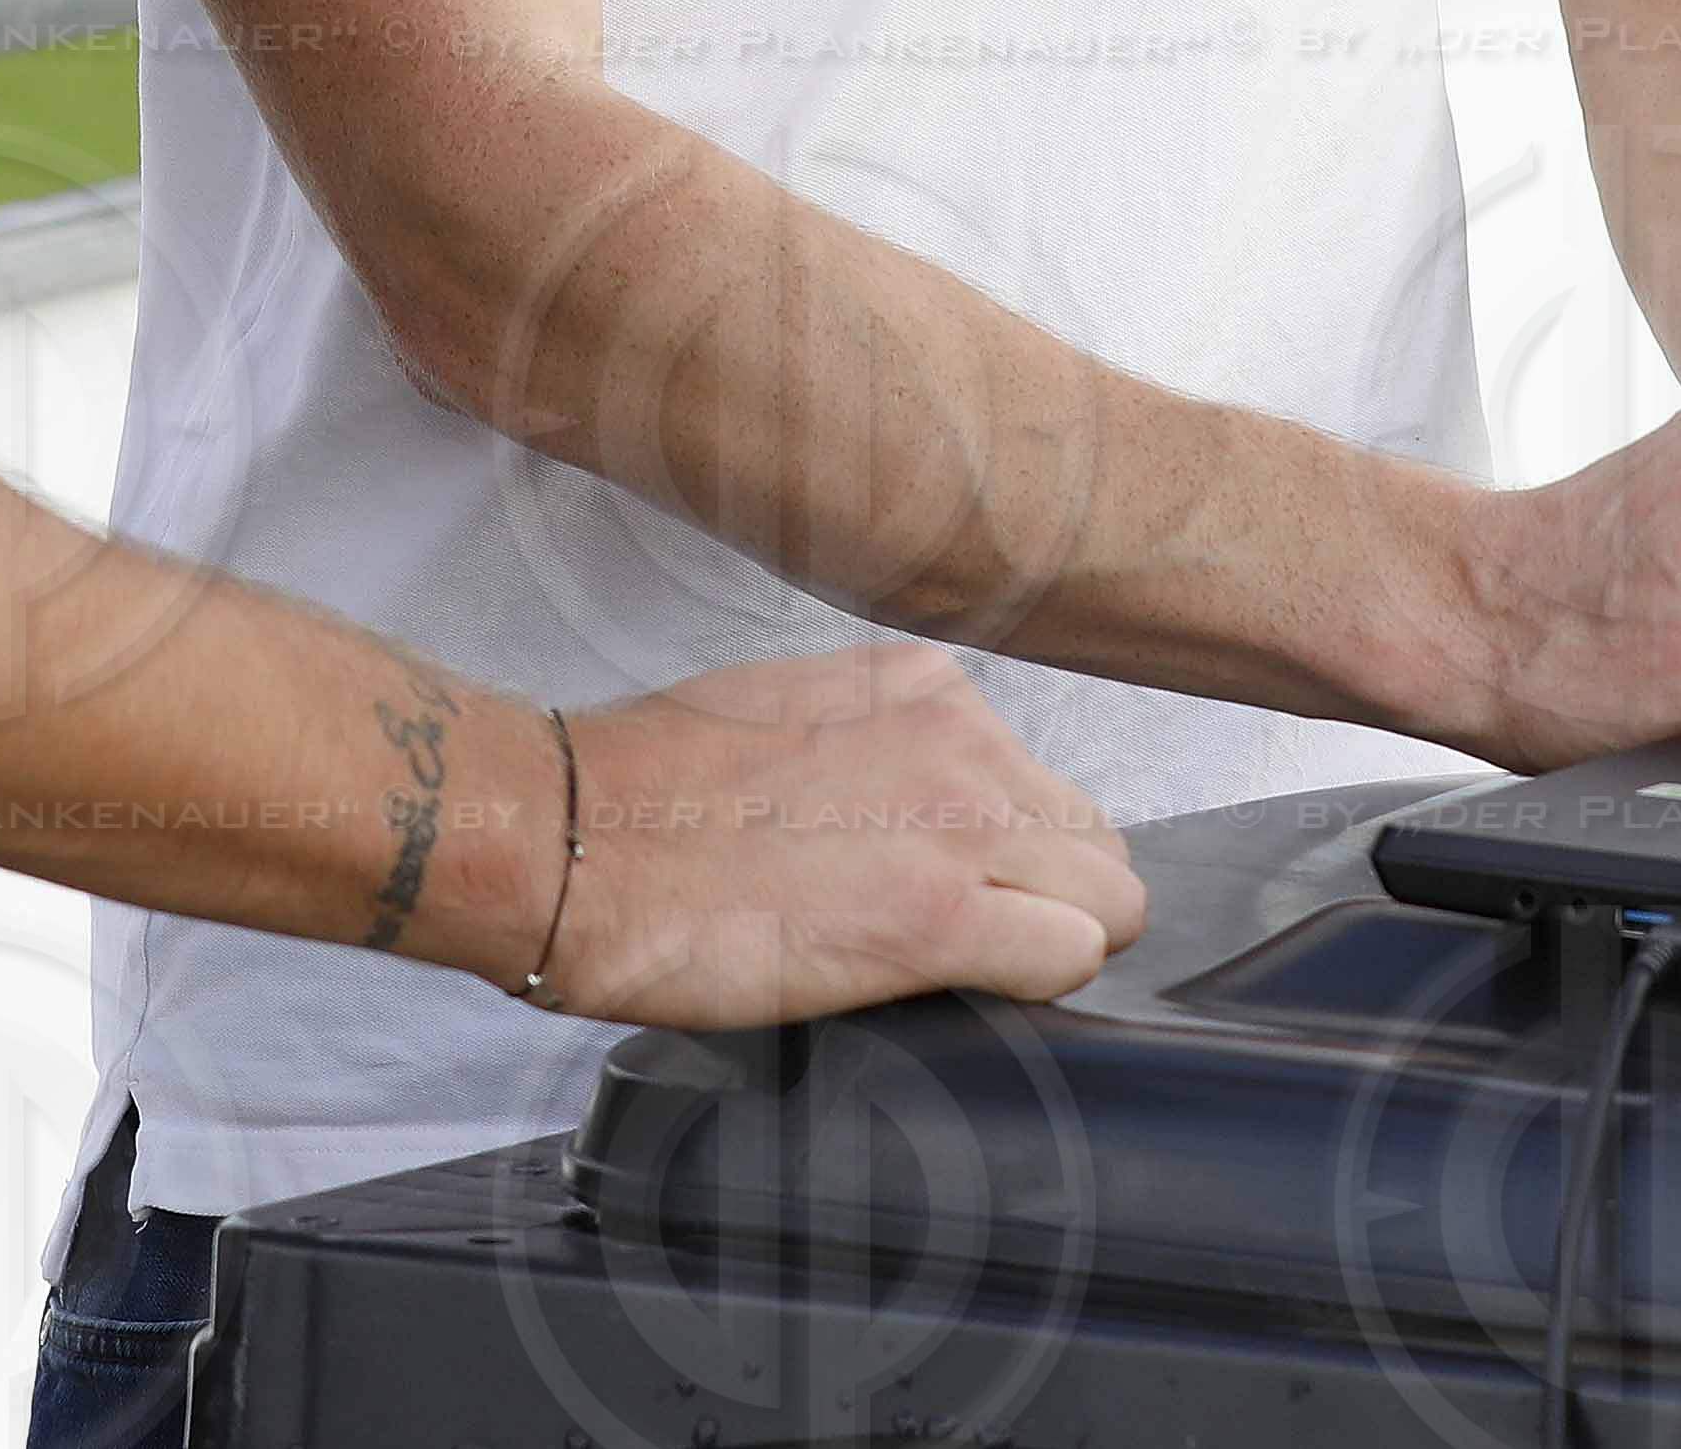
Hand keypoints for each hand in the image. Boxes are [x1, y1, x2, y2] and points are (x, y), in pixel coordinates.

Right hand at [536, 642, 1147, 1029]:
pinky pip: (1070, 955)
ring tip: (964, 975)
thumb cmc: (647, 793)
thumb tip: (913, 823)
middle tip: (974, 946)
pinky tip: (968, 995)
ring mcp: (962, 823)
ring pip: (1106, 899)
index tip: (963, 887)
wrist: (574, 837)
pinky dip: (1038, 986)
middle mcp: (963, 737)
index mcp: (924, 685)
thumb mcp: (791, 717)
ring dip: (1054, 943)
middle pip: (1093, 839)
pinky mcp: (939, 916)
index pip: (1039, 780)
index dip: (1014, 853)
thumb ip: (879, 757)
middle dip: (1053, 899)